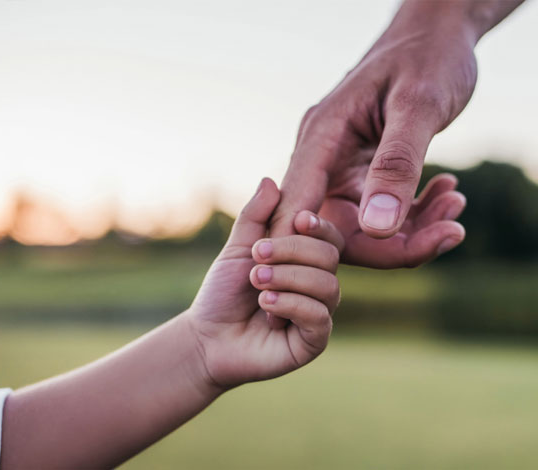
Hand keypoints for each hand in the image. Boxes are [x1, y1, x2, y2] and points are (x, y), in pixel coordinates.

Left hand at [187, 178, 343, 388]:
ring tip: (257, 283)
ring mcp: (319, 313)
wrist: (207, 338)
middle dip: (292, 252)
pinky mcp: (314, 341)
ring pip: (327, 285)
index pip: (330, 237)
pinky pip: (319, 316)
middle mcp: (318, 285)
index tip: (298, 220)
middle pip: (330, 257)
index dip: (319, 226)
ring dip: (288, 278)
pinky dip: (290, 304)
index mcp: (306, 261)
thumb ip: (255, 216)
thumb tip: (269, 181)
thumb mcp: (238, 249)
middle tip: (257, 258)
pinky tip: (265, 306)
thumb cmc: (224, 293)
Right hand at [271, 1, 520, 268]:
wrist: (440, 34)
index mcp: (321, 138)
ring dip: (413, 231)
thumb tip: (378, 230)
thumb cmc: (428, 56)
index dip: (320, 249)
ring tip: (456, 205)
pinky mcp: (365, 174)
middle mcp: (324, 158)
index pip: (300, 210)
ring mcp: (343, 168)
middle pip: (336, 230)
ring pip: (364, 228)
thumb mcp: (419, 106)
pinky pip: (382, 214)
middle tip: (452, 231)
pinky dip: (417, 215)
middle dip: (393, 245)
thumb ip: (397, 165)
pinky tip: (449, 194)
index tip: (378, 263)